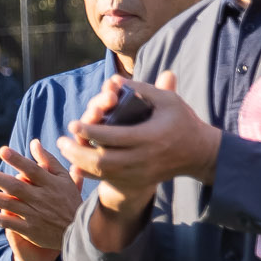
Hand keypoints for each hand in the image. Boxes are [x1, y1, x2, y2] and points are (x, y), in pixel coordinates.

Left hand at [0, 140, 80, 260]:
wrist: (80, 231)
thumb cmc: (69, 200)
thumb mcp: (64, 179)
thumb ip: (48, 161)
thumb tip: (33, 142)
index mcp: (49, 183)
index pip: (32, 170)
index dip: (18, 160)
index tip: (2, 151)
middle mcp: (40, 198)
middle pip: (15, 186)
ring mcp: (33, 214)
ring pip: (8, 204)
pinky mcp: (28, 229)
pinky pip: (7, 223)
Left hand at [59, 71, 216, 223]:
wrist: (199, 153)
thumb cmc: (182, 121)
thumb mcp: (167, 101)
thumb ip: (142, 89)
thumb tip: (113, 79)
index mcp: (150, 137)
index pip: (114, 136)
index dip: (90, 130)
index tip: (73, 123)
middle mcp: (144, 159)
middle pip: (102, 161)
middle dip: (77, 152)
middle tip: (60, 141)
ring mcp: (141, 173)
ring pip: (103, 174)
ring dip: (80, 163)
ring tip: (65, 150)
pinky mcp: (139, 181)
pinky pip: (109, 180)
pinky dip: (90, 174)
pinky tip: (77, 164)